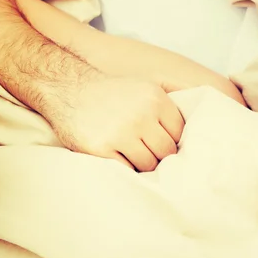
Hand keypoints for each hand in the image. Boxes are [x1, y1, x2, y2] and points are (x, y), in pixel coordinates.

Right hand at [44, 72, 183, 171]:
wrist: (66, 87)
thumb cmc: (111, 93)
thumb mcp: (145, 87)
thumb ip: (167, 107)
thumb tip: (191, 133)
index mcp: (156, 100)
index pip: (179, 134)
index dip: (172, 141)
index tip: (162, 143)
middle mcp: (141, 115)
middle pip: (166, 152)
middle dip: (159, 155)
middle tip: (148, 153)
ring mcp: (121, 133)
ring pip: (148, 164)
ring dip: (142, 164)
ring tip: (133, 155)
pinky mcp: (100, 148)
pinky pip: (125, 170)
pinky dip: (124, 168)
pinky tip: (118, 158)